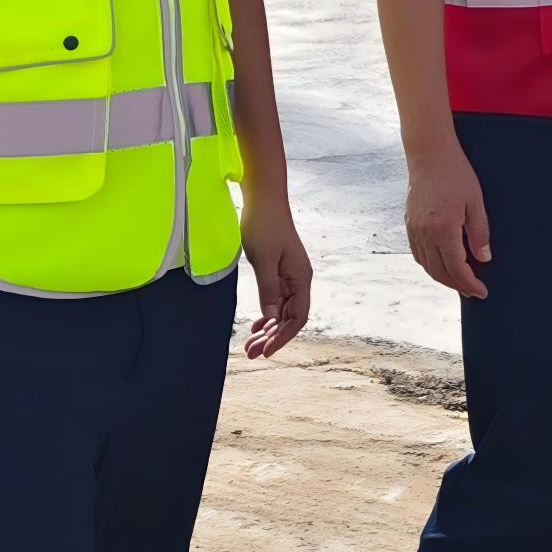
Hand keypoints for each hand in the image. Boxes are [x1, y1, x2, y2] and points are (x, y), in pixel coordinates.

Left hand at [241, 194, 312, 357]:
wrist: (264, 198)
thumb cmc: (265, 225)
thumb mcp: (264, 261)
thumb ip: (268, 291)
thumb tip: (270, 318)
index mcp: (301, 278)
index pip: (297, 318)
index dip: (282, 336)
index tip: (266, 351)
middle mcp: (299, 279)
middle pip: (289, 318)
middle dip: (271, 337)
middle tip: (251, 352)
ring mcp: (289, 275)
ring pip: (281, 311)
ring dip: (267, 328)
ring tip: (250, 343)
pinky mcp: (279, 270)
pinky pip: (275, 300)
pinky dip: (266, 314)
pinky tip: (256, 325)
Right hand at [402, 143, 490, 299]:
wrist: (429, 154)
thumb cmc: (455, 174)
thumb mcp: (475, 202)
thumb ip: (479, 233)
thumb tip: (484, 258)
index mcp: (443, 230)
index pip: (457, 269)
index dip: (470, 284)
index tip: (482, 291)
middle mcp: (425, 234)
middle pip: (440, 272)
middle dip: (458, 285)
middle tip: (473, 291)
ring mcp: (414, 230)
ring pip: (427, 266)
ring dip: (443, 278)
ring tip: (459, 281)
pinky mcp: (409, 224)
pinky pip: (418, 254)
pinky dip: (430, 265)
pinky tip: (440, 264)